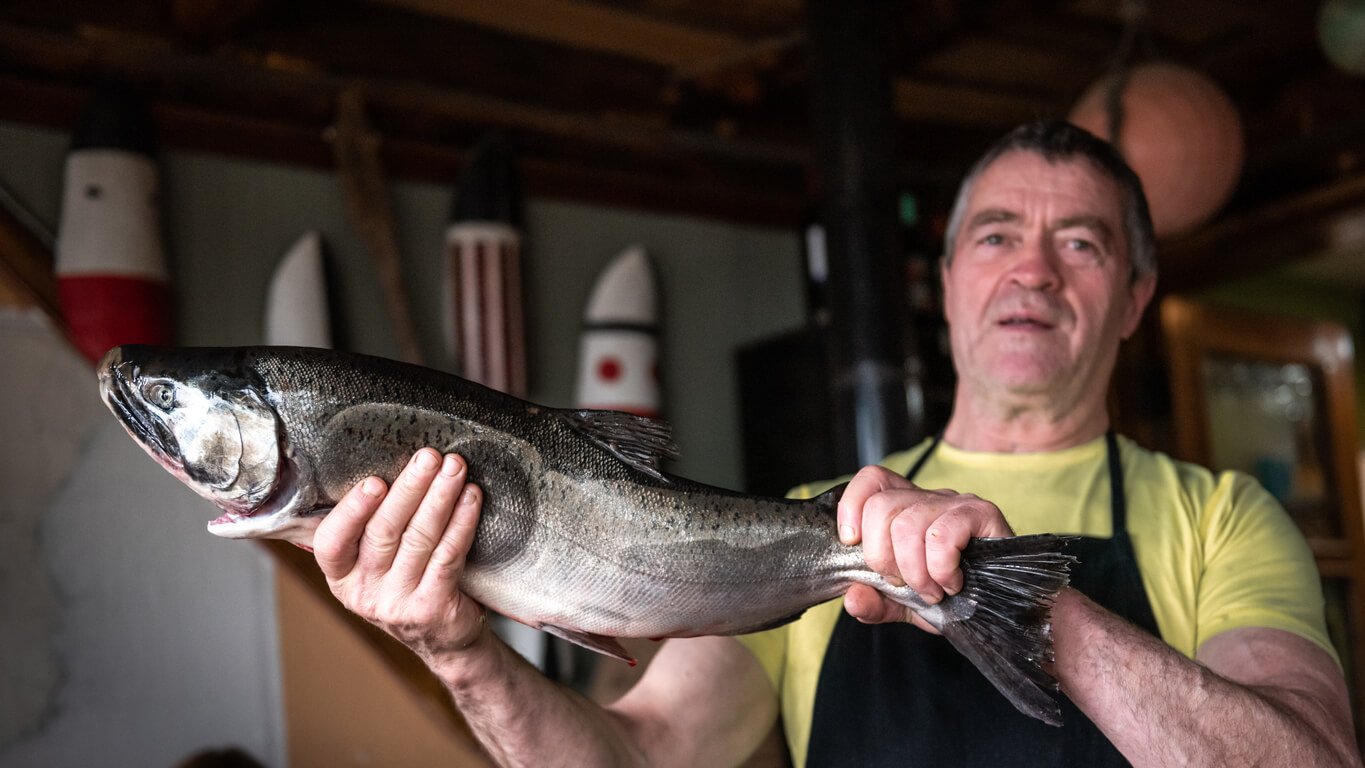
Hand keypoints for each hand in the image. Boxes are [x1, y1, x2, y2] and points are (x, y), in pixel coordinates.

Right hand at [313, 448, 486, 663]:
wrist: (444, 639)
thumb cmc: (410, 583)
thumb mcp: (377, 564)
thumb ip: (373, 526)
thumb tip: (392, 463)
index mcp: (341, 576)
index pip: (332, 543)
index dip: (352, 511)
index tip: (375, 481)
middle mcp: (364, 592)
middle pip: (384, 532)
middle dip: (410, 488)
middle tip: (429, 456)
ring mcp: (397, 603)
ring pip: (419, 539)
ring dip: (440, 497)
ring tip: (455, 468)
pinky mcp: (432, 607)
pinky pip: (448, 555)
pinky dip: (462, 522)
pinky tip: (472, 498)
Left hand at [836, 464, 1013, 631]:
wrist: (1003, 608)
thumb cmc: (952, 597)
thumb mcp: (903, 604)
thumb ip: (874, 602)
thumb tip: (853, 598)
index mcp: (904, 508)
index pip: (872, 479)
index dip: (852, 507)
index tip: (853, 544)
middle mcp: (928, 498)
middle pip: (881, 506)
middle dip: (882, 558)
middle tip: (903, 583)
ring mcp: (955, 503)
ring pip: (908, 523)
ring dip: (914, 571)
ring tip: (930, 591)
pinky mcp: (982, 513)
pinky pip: (943, 534)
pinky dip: (939, 568)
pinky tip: (951, 583)